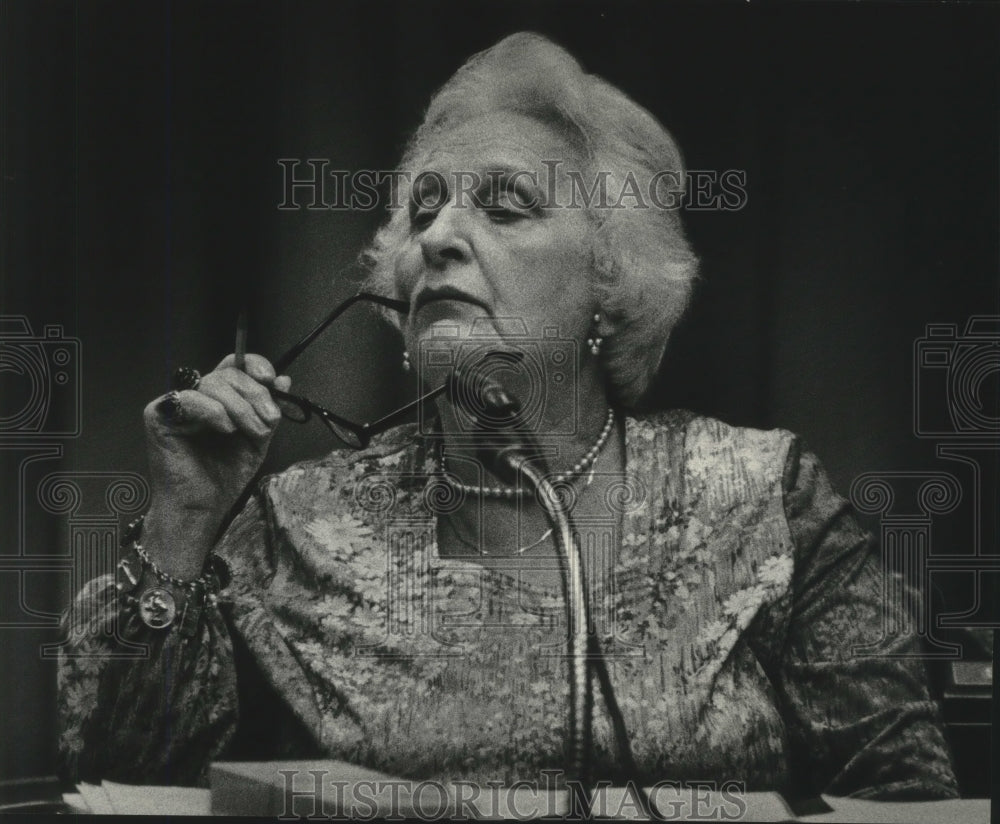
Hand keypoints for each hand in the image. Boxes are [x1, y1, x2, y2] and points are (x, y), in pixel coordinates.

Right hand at [141, 354, 289, 576]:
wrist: (203, 506)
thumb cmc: (226, 475)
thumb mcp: (258, 437)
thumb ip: (269, 409)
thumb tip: (284, 379)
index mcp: (219, 398)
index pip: (235, 364)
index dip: (254, 364)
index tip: (271, 379)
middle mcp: (196, 396)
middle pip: (229, 374)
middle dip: (255, 396)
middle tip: (268, 422)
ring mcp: (175, 403)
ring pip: (214, 384)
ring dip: (241, 409)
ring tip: (252, 434)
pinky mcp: (157, 414)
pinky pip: (190, 398)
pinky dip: (214, 412)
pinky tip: (224, 431)